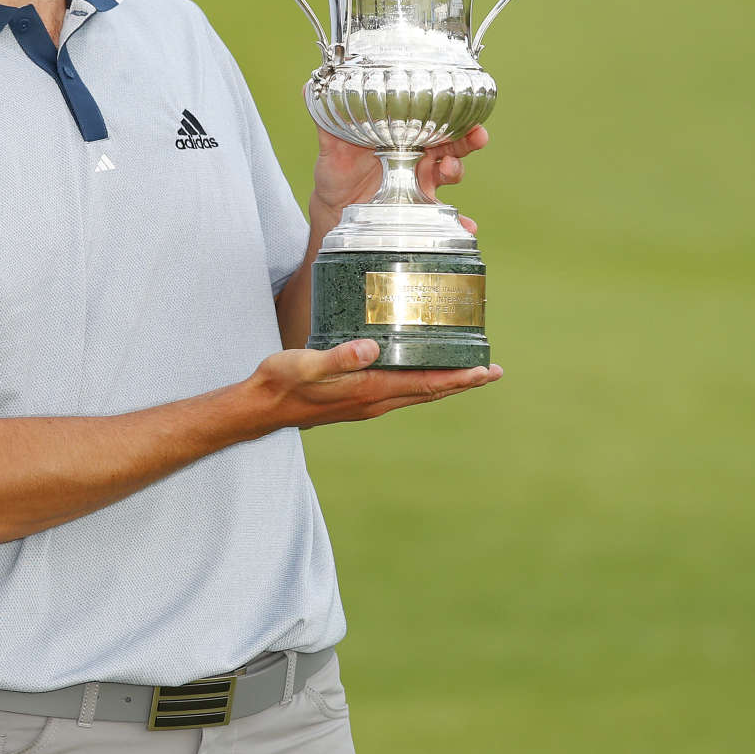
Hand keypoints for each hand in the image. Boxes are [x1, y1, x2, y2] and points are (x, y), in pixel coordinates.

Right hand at [249, 338, 501, 431]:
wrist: (262, 407)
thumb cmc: (282, 382)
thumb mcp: (308, 364)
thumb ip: (340, 356)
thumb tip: (372, 346)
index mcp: (370, 391)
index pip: (426, 384)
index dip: (459, 378)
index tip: (487, 370)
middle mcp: (375, 401)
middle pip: (430, 391)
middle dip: (462, 381)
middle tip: (493, 370)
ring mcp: (367, 403)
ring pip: (417, 392)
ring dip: (445, 382)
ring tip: (468, 370)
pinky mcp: (358, 398)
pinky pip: (401, 390)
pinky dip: (421, 380)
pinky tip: (420, 367)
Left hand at [311, 124, 489, 235]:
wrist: (334, 209)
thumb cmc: (337, 170)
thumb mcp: (331, 145)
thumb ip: (326, 119)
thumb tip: (309, 87)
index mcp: (402, 134)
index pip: (432, 119)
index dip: (451, 114)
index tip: (465, 111)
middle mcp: (418, 156)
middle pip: (451, 143)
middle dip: (467, 139)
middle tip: (478, 136)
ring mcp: (421, 182)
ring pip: (450, 173)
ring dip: (457, 171)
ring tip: (450, 171)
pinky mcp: (419, 209)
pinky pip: (444, 216)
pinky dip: (459, 223)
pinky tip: (466, 227)